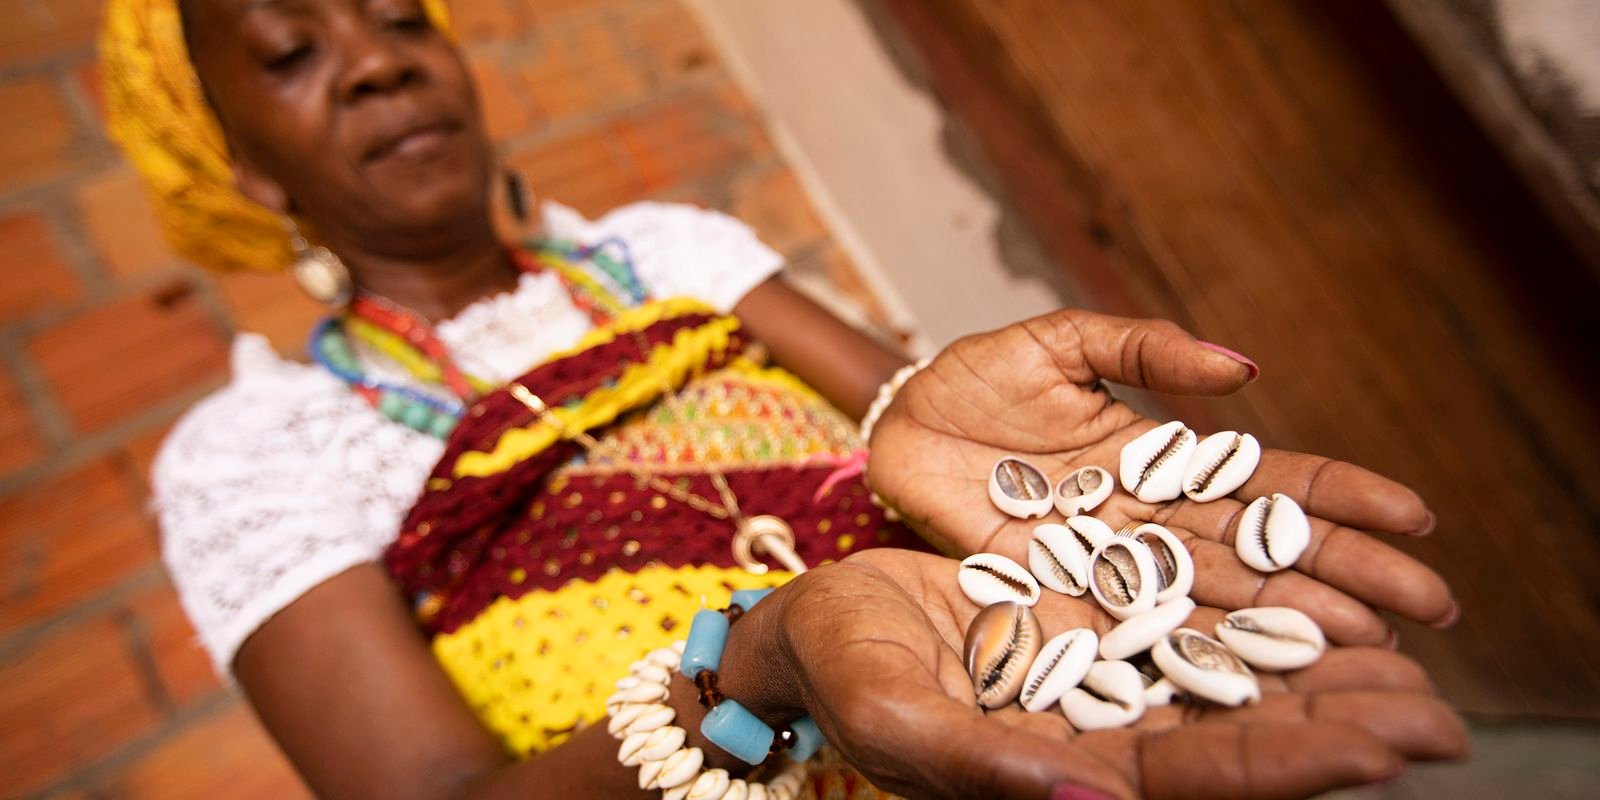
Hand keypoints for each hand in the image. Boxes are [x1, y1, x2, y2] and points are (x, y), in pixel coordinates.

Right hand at [743, 549, 1464, 799]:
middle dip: (1338, 730)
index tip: (1382, 748)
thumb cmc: (837, 673)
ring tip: (1413, 660)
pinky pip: (1197, 622)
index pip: (1193, 779)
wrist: (819, 626)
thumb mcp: (891, 713)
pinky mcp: (1100, 623)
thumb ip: (979, 764)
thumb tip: (1087, 799)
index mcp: (1060, 774)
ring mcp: (1107, 678)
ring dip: (1321, 677)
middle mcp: (1102, 736)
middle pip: (1239, 740)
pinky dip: (1262, 616)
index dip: (1288, 766)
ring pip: (1232, 683)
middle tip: (1437, 716)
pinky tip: (1320, 597)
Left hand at [866, 309, 1456, 646]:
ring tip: (1368, 648)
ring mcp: (1107, 568)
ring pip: (1213, 602)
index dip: (1339, 499)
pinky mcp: (1054, 602)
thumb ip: (1142, 348)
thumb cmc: (977, 379)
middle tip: (1432, 608)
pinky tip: (1252, 679)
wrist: (896, 426)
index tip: (1415, 517)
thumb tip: (1243, 369)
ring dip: (1289, 624)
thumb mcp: (1059, 343)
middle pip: (1261, 554)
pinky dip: (1190, 655)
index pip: (1267, 482)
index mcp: (1163, 458)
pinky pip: (1129, 633)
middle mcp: (1150, 524)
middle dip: (1345, 576)